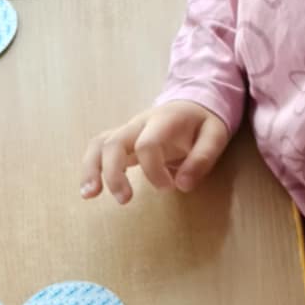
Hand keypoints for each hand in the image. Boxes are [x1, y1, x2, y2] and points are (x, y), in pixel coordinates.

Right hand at [81, 101, 230, 204]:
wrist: (191, 104)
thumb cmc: (202, 123)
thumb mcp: (215, 135)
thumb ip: (202, 158)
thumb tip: (182, 185)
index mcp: (163, 121)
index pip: (147, 144)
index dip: (154, 170)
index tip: (169, 187)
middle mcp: (139, 124)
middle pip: (114, 143)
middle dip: (114, 172)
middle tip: (124, 200)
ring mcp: (127, 131)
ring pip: (99, 144)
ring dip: (91, 169)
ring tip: (89, 195)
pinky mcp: (121, 140)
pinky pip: (98, 149)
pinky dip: (90, 168)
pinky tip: (89, 191)